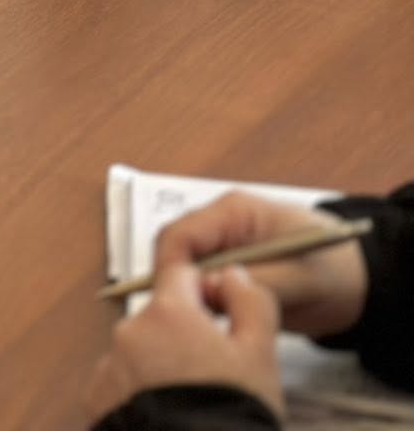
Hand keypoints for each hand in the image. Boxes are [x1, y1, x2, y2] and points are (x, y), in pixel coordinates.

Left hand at [83, 264, 284, 421]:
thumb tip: (233, 274)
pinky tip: (165, 414)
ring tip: (188, 401)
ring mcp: (108, 365)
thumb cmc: (230, 409)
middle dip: (183, 336)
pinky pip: (119, 383)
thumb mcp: (260, 354)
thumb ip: (250, 302)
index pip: (180, 275)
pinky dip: (138, 393)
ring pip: (139, 352)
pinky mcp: (96, 398)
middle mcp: (129, 331)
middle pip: (159, 318)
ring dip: (159, 366)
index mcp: (168, 312)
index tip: (221, 320)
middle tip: (212, 374)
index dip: (204, 292)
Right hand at [153, 190, 368, 338]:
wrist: (357, 284)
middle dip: (178, 283)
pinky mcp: (222, 267)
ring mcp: (219, 245)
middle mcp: (218, 224)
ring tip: (211, 319)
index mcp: (233, 210)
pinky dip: (202, 302)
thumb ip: (256, 281)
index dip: (172, 268)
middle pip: (174, 251)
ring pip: (181, 270)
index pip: (180, 233)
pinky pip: (198, 284)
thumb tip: (207, 288)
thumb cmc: (335, 271)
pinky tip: (219, 318)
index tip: (179, 302)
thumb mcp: (301, 277)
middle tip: (194, 317)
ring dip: (190, 295)